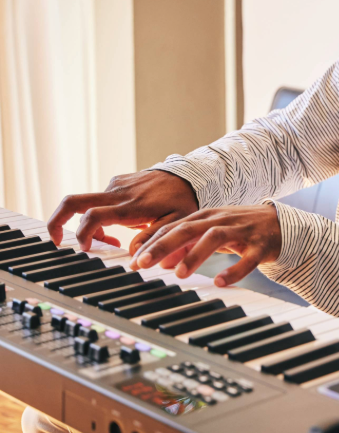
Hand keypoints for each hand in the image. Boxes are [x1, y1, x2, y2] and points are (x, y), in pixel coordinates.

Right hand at [48, 170, 198, 251]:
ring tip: (112, 241)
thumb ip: (153, 239)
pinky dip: (100, 216)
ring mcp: (115, 185)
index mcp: (130, 206)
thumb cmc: (182, 202)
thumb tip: (132, 256)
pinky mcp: (117, 182)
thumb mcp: (175, 225)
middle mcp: (117, 193)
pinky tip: (120, 226)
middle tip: (56, 241)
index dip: (83, 234)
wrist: (189, 176)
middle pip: (72, 202)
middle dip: (56, 221)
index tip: (87, 249)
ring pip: (86, 206)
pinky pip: (99, 201)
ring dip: (90, 226)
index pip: (93, 217)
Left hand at [129, 205, 281, 286]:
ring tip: (180, 274)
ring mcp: (241, 231)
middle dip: (162, 246)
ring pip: (214, 238)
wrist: (280, 223)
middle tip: (143, 263)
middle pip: (187, 229)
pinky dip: (234, 270)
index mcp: (205, 217)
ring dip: (195, 255)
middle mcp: (220, 220)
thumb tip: (162, 262)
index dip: (151, 243)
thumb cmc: (240, 229)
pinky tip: (221, 282)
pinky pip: (248, 258)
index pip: (172, 227)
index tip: (132, 261)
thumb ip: (187, 246)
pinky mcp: (260, 245)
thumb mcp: (211, 234)